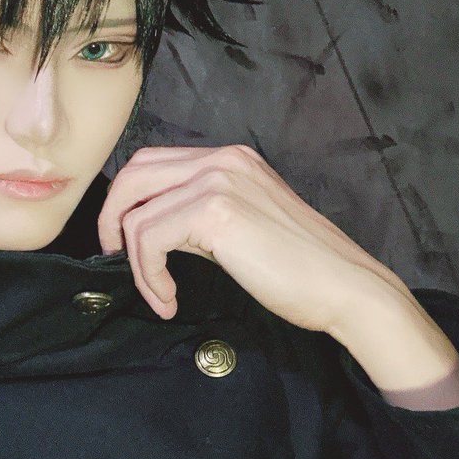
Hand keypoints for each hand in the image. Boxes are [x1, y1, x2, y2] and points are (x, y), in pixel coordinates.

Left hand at [97, 144, 410, 332]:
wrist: (345, 288)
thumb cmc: (299, 270)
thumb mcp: (241, 228)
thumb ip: (197, 218)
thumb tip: (148, 232)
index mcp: (229, 159)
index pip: (152, 163)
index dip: (126, 201)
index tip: (125, 242)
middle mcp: (222, 160)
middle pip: (133, 175)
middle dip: (112, 220)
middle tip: (115, 259)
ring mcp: (219, 181)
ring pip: (137, 214)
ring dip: (136, 263)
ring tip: (160, 295)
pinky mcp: (216, 212)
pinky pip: (150, 240)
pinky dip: (149, 276)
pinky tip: (168, 300)